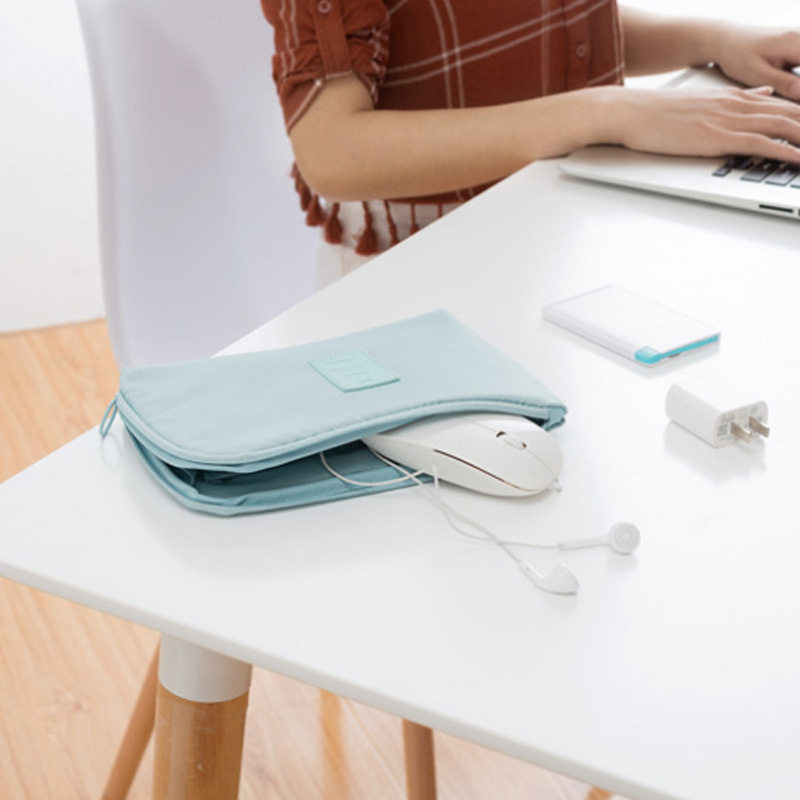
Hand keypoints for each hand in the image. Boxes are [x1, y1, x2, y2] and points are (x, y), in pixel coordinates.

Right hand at [613, 85, 799, 161]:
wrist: (631, 112)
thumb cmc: (656, 113)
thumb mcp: (703, 101)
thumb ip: (736, 99)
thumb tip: (762, 94)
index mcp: (734, 97)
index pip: (783, 103)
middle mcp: (737, 105)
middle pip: (791, 112)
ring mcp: (728, 119)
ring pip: (783, 124)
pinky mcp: (717, 136)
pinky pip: (760, 141)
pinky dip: (785, 149)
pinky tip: (799, 157)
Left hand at [711, 24, 799, 99]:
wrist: (727, 39)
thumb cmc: (737, 56)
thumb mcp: (758, 74)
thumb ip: (784, 84)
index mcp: (795, 42)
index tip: (798, 106)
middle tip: (795, 101)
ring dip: (799, 83)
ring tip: (793, 93)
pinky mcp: (798, 42)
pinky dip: (799, 78)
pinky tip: (794, 88)